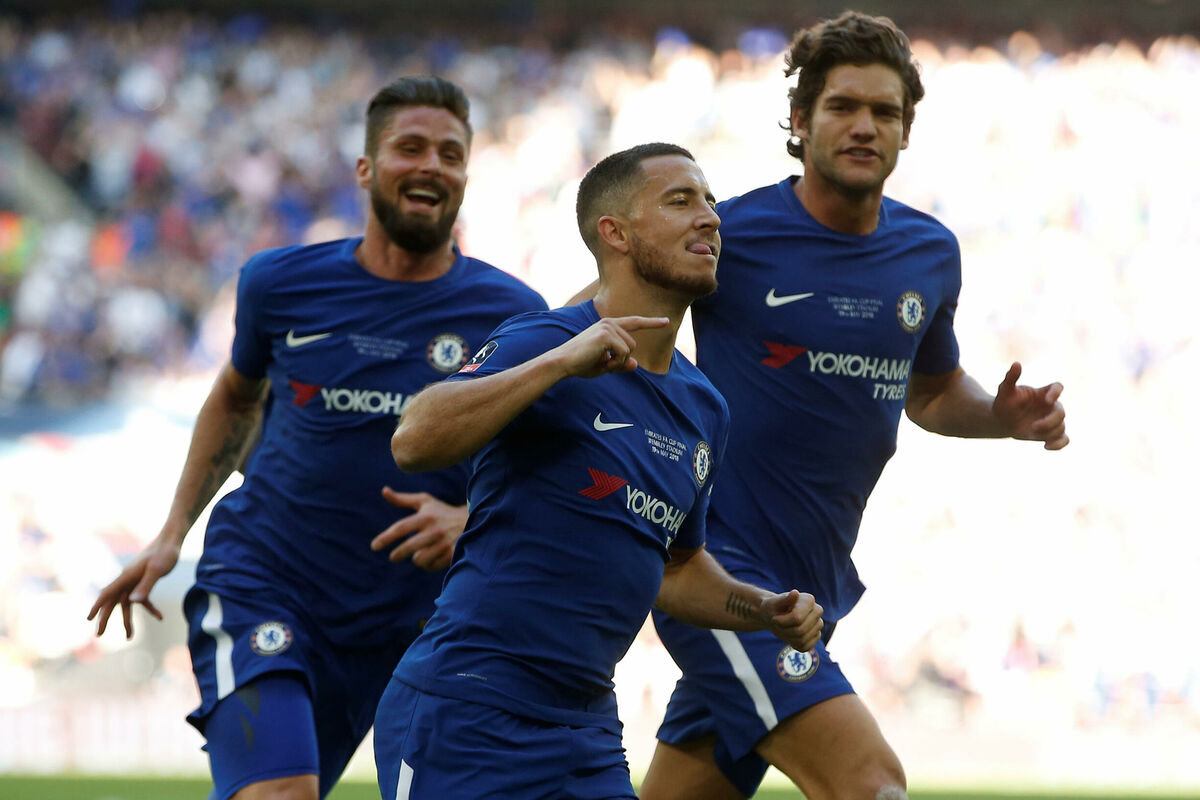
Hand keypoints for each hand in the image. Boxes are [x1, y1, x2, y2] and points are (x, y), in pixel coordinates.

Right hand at [87, 538, 179, 638]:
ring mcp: (135, 580)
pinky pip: (143, 598)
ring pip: (127, 603)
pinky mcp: (145, 581)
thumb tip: (132, 602)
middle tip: (99, 635)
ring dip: (127, 619)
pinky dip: (149, 608)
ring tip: (129, 636)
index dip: (97, 606)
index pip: (107, 593)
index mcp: (126, 576)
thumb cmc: (165, 553)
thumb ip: (146, 586)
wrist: (172, 540)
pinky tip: (160, 617)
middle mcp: (127, 579)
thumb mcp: (157, 570)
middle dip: (105, 618)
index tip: (88, 619)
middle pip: (113, 601)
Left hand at [370, 487, 467, 570]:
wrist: (473, 520)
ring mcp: (444, 543)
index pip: (401, 527)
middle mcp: (435, 530)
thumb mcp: (425, 502)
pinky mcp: (452, 554)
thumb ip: (403, 499)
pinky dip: (428, 564)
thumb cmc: (443, 511)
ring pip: (420, 560)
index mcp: (426, 516)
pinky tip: (431, 558)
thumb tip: (384, 491)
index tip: (374, 546)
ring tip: (419, 554)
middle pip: (409, 547)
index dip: (386, 537)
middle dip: (397, 554)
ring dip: (417, 559)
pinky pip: (431, 566)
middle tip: (393, 556)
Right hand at [552, 316, 669, 378]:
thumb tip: (636, 364)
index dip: (651, 323)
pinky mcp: (606, 335)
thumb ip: (621, 364)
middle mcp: (609, 323)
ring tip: (600, 362)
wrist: (562, 363)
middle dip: (622, 360)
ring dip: (618, 362)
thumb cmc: (580, 364)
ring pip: (630, 350)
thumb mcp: (605, 365)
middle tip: (603, 364)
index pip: (634, 323)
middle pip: (633, 345)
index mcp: (608, 326)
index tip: (666, 321)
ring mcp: (608, 327)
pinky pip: (624, 354)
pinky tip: (602, 362)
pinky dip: (615, 363)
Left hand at [762, 590, 823, 652]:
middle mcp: (817, 611)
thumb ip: (784, 599)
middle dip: (784, 630)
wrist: (775, 616)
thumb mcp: (773, 603)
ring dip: (788, 637)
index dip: (782, 622)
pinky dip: (793, 644)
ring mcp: (818, 624)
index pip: (797, 618)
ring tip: (783, 628)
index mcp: (809, 600)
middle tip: (778, 624)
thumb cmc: (773, 608)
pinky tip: (790, 635)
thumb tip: (795, 593)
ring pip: (802, 640)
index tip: (775, 618)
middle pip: (800, 630)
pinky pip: (805, 647)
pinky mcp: (816, 636)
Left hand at [993, 362, 1068, 449]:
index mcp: (1043, 393)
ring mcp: (1052, 420)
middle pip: (1061, 412)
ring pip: (1061, 427)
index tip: (1047, 399)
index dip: (1056, 392)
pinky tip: (1046, 446)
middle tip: (1034, 426)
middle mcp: (1051, 406)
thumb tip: (1016, 364)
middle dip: (1050, 421)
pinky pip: (1064, 439)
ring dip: (1049, 432)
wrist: (1002, 420)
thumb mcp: (1005, 390)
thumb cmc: (1005, 402)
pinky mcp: (1051, 433)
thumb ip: (1011, 378)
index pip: (1058, 387)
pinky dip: (1060, 444)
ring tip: (1032, 432)